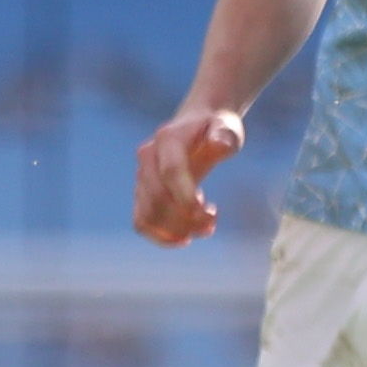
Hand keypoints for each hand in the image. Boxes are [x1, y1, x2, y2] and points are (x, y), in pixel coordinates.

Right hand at [131, 104, 242, 244]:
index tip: (210, 214)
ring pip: (148, 214)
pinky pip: (141, 221)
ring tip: (206, 228)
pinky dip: (160, 237)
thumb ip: (224, 135)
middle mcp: (147, 157)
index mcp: (167, 139)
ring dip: (177, 230)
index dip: (186, 196)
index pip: (171, 172)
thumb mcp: (225, 126)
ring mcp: (141, 176)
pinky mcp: (141, 193)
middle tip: (213, 223)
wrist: (194, 126)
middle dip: (186, 219)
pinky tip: (185, 239)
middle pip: (157, 197)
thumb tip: (220, 144)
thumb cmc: (214, 128)